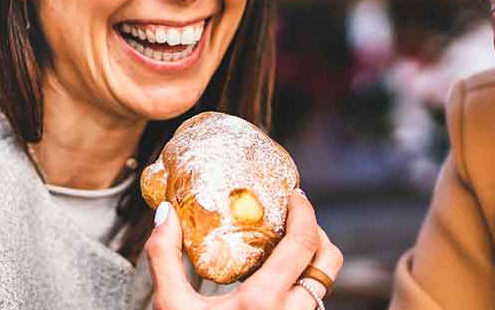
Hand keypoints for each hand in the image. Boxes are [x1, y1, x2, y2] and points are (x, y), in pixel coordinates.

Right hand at [147, 191, 343, 308]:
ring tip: (286, 252)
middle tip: (297, 220)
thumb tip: (165, 213)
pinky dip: (303, 291)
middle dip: (319, 234)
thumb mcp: (170, 306)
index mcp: (262, 302)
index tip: (296, 195)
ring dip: (311, 266)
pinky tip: (280, 286)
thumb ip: (165, 256)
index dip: (306, 213)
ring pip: (324, 289)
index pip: (302, 245)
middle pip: (329, 263)